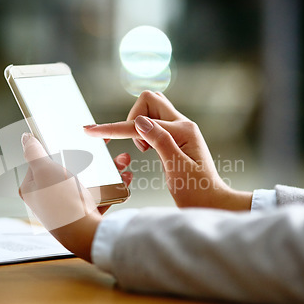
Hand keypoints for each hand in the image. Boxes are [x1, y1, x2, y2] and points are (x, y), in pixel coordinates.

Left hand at [19, 133, 132, 261]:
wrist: (85, 234)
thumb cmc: (61, 203)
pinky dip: (113, 187)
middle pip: (69, 168)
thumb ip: (33, 151)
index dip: (58, 146)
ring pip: (88, 181)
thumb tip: (25, 138)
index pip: (41, 160)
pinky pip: (100, 196)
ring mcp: (67, 208)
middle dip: (91, 157)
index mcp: (32, 188)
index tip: (74, 137)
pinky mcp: (85, 215)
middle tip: (104, 148)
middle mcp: (47, 199)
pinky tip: (123, 180)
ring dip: (107, 170)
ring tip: (122, 162)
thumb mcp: (44, 169)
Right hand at [84, 91, 251, 210]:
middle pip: (149, 101)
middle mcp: (182, 125)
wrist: (212, 202)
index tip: (91, 130)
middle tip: (139, 146)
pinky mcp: (176, 138)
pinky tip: (148, 149)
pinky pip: (153, 124)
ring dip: (138, 126)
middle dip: (132, 118)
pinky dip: (143, 133)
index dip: (114, 128)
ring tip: (146, 151)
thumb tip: (140, 121)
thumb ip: (160, 141)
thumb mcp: (177, 169)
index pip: (140, 124)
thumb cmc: (197, 191)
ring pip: (150, 110)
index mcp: (183, 131)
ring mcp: (180, 130)